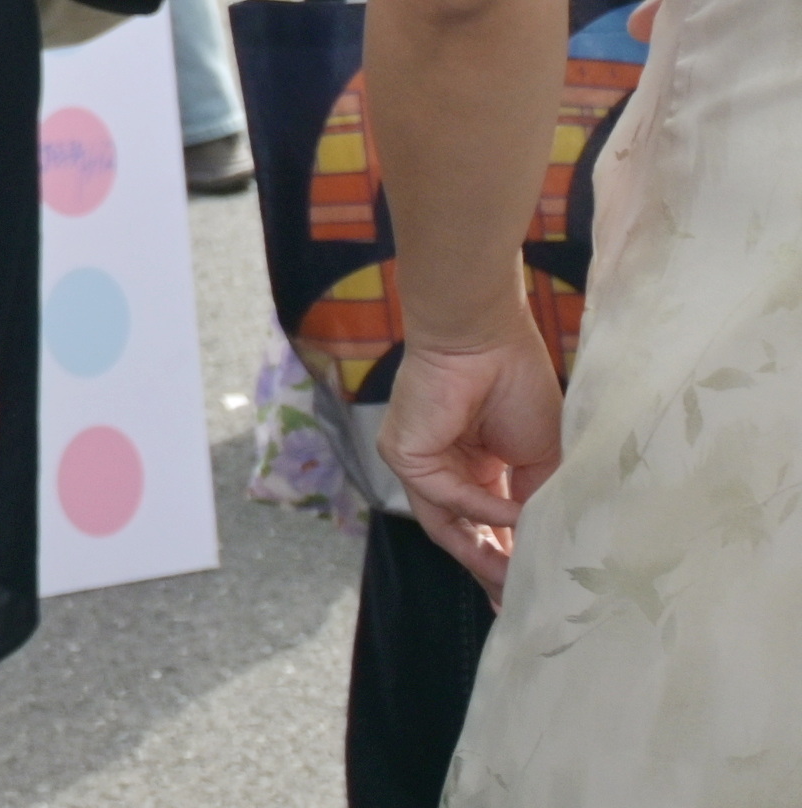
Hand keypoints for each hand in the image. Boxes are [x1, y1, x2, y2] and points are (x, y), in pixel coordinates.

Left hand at [380, 325, 561, 602]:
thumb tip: (544, 548)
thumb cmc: (516, 386)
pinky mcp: (404, 454)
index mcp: (477, 467)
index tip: (535, 595)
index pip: (490, 526)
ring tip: (517, 583)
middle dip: (493, 571)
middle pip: (464, 535)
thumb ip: (537, 503)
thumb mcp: (542, 457)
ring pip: (448, 527)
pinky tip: (514, 517)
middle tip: (519, 607)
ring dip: (484, 556)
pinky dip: (482, 509)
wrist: (484, 338)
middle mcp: (446, 469)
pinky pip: (446, 496)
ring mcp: (422, 463)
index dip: (512, 559)